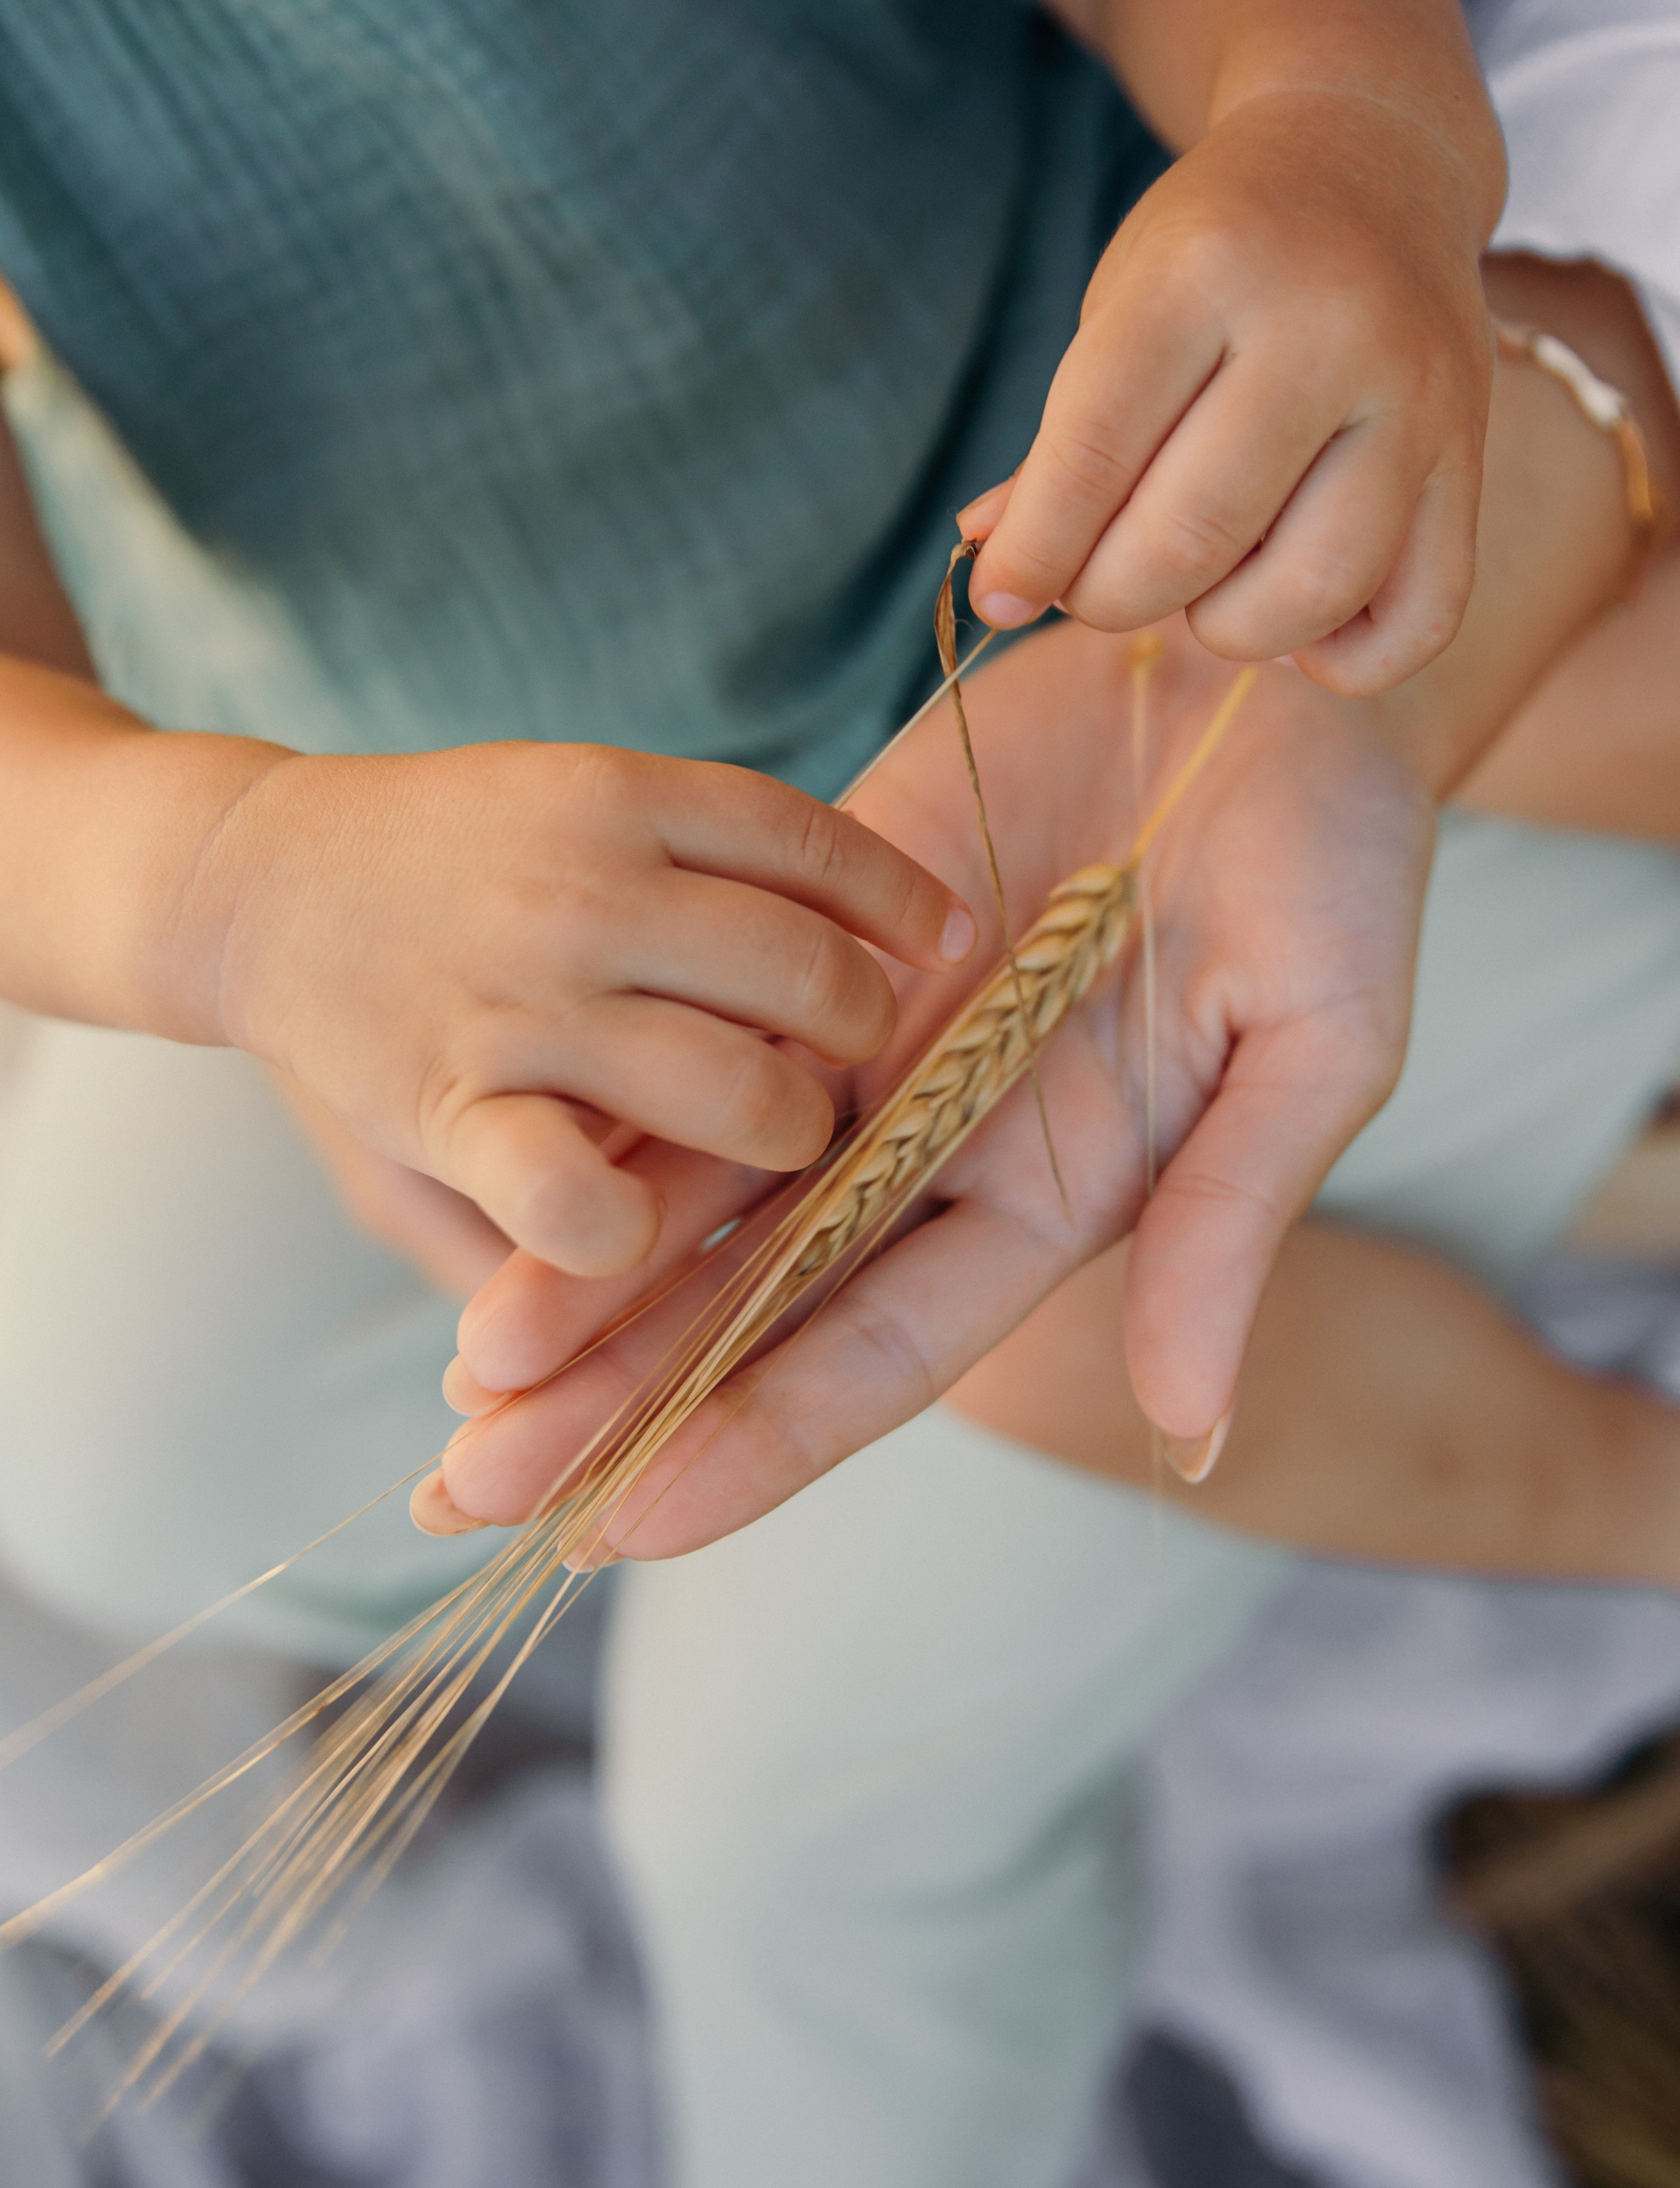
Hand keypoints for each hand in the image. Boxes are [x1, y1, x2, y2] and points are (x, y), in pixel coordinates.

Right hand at [194, 743, 974, 1278]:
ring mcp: (522, 1005)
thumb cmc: (451, 854)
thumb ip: (705, 848)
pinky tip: (641, 1225)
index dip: (900, 897)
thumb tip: (903, 922)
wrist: (258, 881)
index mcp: (622, 797)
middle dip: (855, 1033)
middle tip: (842, 1059)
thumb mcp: (576, 794)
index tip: (947, 941)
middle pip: (802, 973)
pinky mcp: (451, 1109)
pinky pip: (578, 1198)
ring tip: (772, 1135)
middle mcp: (584, 893)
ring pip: (732, 1091)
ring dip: (783, 1131)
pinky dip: (626, 1231)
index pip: (811, 843)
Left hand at [428, 619, 1433, 1547]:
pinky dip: (594, 1111)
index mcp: (1048, 1198)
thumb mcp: (1316, 1040)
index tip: (626, 1527)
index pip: (881, 1355)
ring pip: (695, 1190)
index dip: (759, 1442)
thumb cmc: (1336, 855)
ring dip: (574, 1278)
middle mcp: (938, 1147)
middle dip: (622, 1401)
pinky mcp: (809, 934)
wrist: (1265, 661)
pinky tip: (486, 1170)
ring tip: (455, 1375)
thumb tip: (1191, 1428)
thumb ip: (1228, 1225)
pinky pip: (680, 1037)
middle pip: (756, 1304)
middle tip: (476, 1486)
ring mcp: (864, 1045)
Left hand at [962, 94, 1491, 693]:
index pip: (1095, 451)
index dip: (1034, 550)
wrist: (1376, 163)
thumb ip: (1061, 451)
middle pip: (1195, 536)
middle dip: (1111, 594)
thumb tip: (997, 582)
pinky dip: (1345, 661)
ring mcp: (1418, 399)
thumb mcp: (1120, 310)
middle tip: (1093, 583)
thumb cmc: (1218, 253)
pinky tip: (1292, 622)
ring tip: (1197, 584)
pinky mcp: (1471, 460)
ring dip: (1224, 627)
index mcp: (1211, 270)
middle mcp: (1330, 329)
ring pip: (1311, 589)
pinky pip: (1420, 619)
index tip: (1000, 593)